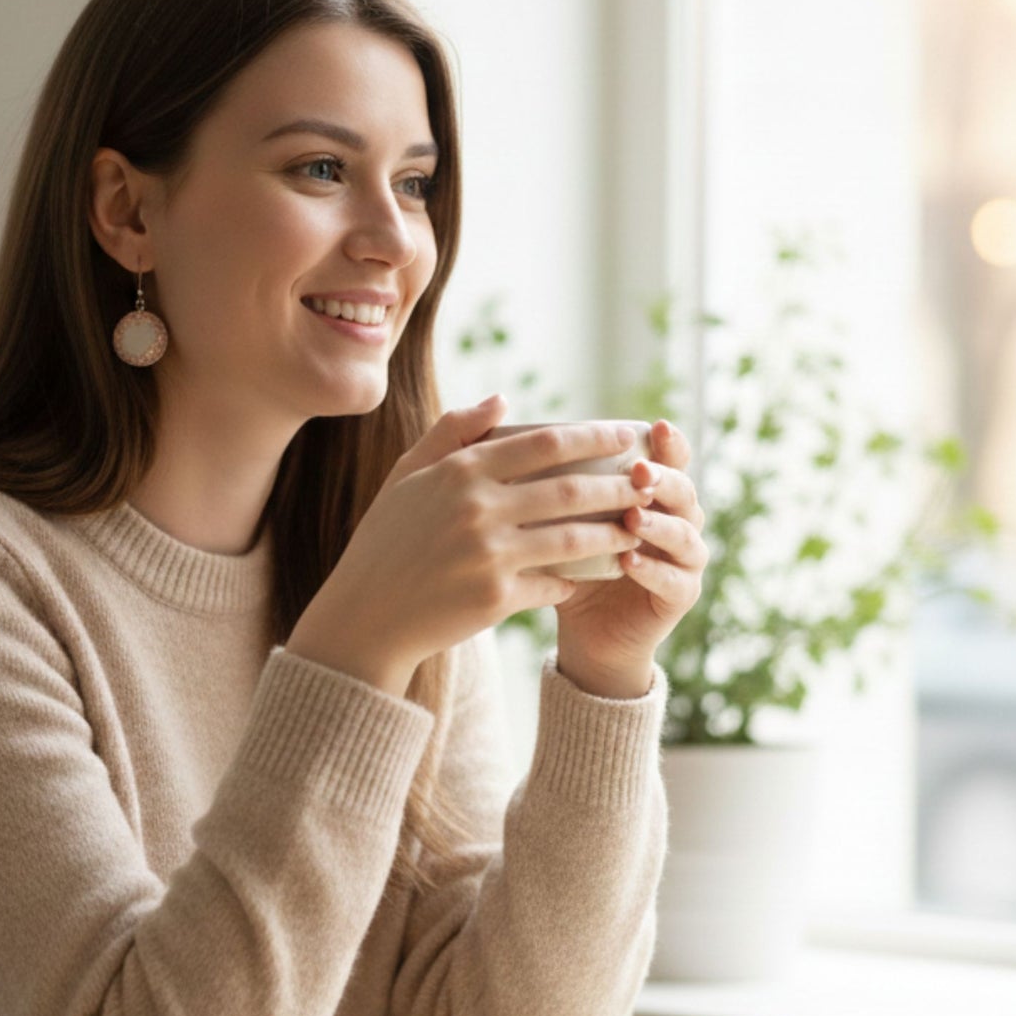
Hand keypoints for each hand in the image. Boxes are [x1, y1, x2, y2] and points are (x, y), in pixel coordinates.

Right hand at [285, 397, 643, 694]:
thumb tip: (503, 399)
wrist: (366, 615)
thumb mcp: (406, 476)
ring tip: (638, 527)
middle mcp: (477, 509)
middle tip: (650, 482)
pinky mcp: (496, 598)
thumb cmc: (386, 541)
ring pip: (575, 538)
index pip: (544, 443)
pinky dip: (577, 579)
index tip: (627, 437)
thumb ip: (453, 432)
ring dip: (614, 532)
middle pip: (572, 490)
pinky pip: (555, 583)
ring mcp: (489, 555)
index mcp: (460, 472)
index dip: (594, 438)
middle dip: (620, 485)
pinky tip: (594, 575)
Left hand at [552, 419, 707, 696]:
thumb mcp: (558, 520)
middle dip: (663, 479)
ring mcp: (683, 560)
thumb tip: (514, 434)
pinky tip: (630, 561)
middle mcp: (677, 521)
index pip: (670, 461)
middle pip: (684, 490)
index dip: (669, 444)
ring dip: (659, 522)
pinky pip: (675, 580)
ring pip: (684, 533)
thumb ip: (550, 482)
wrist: (583, 630)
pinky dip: (652, 569)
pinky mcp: (680, 596)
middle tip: (638, 472)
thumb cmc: (570, 564)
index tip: (655, 426)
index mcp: (654, 496)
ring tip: (633, 516)